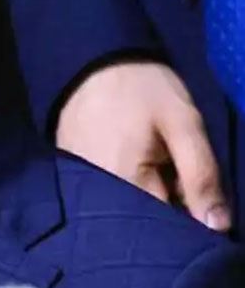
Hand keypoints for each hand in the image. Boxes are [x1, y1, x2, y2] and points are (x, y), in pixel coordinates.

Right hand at [56, 61, 230, 230]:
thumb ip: (202, 176)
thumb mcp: (184, 125)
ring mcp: (77, 183)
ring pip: (121, 210)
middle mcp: (94, 192)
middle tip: (175, 179)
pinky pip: (103, 196)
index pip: (162, 227)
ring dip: (143, 200)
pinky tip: (131, 168)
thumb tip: (218, 226)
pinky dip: (122, 191)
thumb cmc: (143, 89)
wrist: (93, 60)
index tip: (198, 205)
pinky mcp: (70, 173)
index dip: (187, 222)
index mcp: (125, 182)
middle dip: (163, 211)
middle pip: (138, 221)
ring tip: (154, 172)